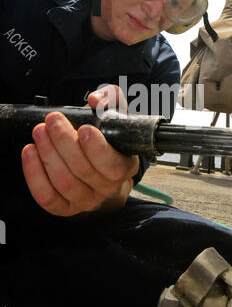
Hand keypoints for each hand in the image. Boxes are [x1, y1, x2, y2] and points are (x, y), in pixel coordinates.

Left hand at [21, 86, 138, 215]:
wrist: (99, 163)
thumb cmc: (106, 137)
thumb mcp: (114, 113)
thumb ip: (110, 99)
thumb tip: (96, 100)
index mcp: (125, 166)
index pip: (114, 166)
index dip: (97, 149)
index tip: (83, 128)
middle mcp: (109, 187)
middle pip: (83, 170)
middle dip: (63, 142)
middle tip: (53, 120)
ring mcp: (87, 200)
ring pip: (64, 182)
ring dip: (48, 154)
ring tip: (40, 132)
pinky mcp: (66, 207)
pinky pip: (47, 197)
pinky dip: (35, 175)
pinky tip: (31, 152)